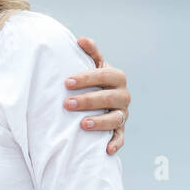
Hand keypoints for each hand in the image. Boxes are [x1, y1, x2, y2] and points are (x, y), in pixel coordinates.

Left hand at [66, 36, 129, 154]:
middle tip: (66, 104)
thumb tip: (80, 39)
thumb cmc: (93, 81)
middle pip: (109, 98)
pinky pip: (120, 138)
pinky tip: (105, 149)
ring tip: (82, 125)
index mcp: (116, 77)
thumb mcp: (93, 65)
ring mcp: (122, 114)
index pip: (104, 75)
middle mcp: (123, 96)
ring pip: (115, 118)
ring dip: (100, 122)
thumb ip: (90, 52)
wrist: (101, 100)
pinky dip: (115, 143)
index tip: (66, 82)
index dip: (86, 78)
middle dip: (88, 101)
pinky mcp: (120, 130)